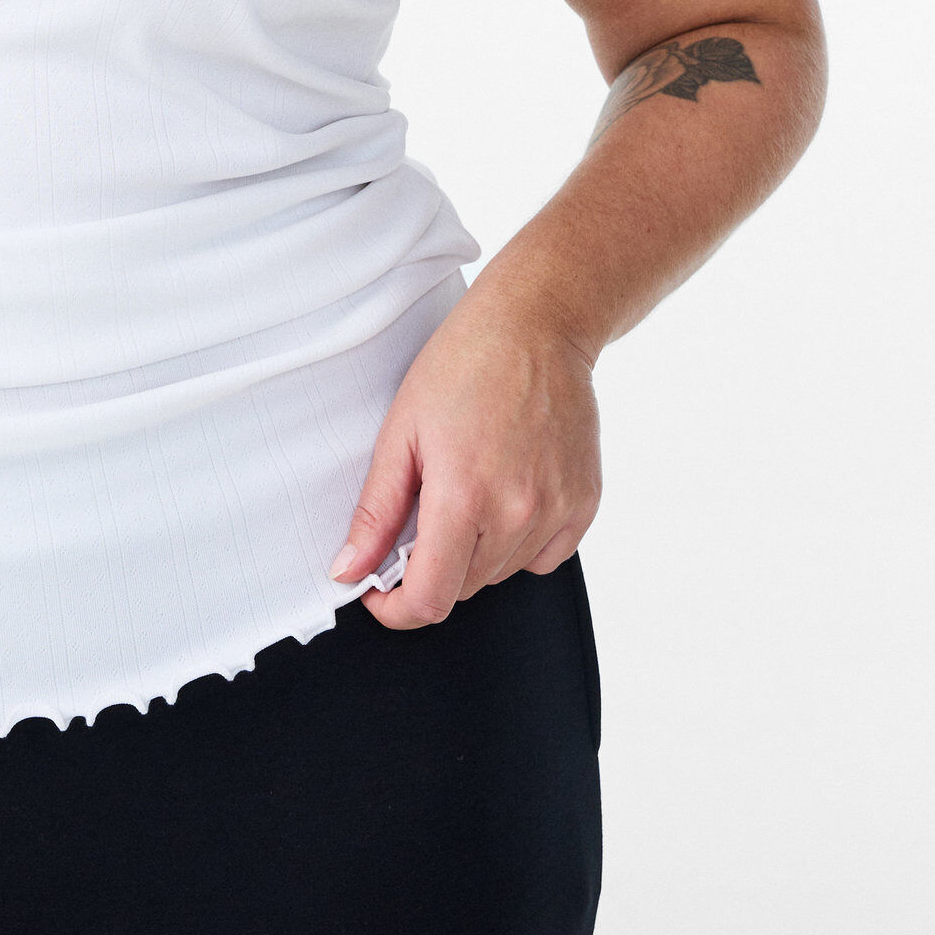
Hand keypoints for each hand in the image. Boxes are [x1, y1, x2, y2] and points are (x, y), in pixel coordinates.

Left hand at [327, 290, 601, 628]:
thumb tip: (349, 570)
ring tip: (465, 488)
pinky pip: (542, 557)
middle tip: (421, 512)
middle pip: (463, 588)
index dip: (396, 609)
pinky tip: (505, 495)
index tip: (379, 591)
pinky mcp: (584, 504)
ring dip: (473, 553)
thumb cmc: (464, 364)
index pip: (430, 599)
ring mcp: (557, 510)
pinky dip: (517, 542)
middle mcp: (517, 512)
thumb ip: (376, 511)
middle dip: (431, 567)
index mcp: (464, 496)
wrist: (537, 325)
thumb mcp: (400, 431)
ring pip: (501, 574)